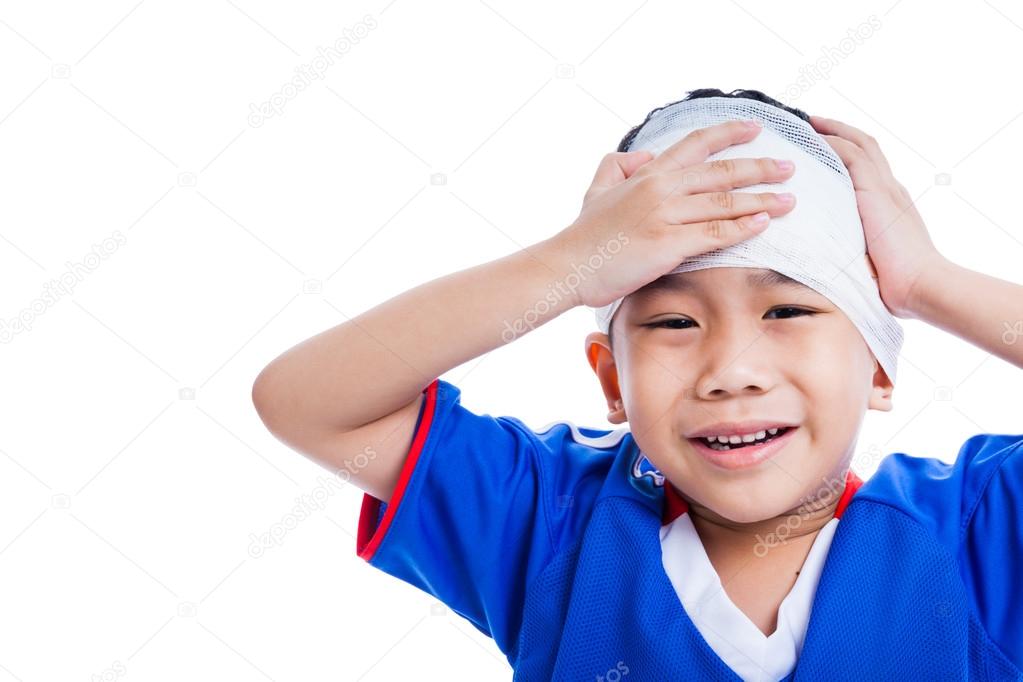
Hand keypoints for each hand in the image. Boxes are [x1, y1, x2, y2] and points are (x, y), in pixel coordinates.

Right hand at [554, 119, 797, 308]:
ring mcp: (665, 215)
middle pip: (721, 172)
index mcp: (647, 174)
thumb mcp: (597, 188)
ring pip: (725, 203)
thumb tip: (645, 154)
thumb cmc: (584, 234)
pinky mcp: (668, 245)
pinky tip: (764, 224)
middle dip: (760, 167)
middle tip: (789, 167)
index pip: (695, 144)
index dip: (728, 132)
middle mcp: (660, 188)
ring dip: (762, 199)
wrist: (568, 265)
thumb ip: (619, 165)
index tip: (755, 127)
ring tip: (789, 199)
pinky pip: (715, 234)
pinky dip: (743, 228)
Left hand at [809, 114, 945, 318]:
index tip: (824, 143)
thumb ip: (854, 247)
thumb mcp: (871, 258)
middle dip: (839, 131)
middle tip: (812, 123)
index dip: (847, 150)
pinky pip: (853, 158)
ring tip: (808, 123)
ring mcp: (886, 189)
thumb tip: (828, 257)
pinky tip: (813, 138)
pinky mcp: (877, 194)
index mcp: (891, 204)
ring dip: (833, 131)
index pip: (869, 166)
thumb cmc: (897, 284)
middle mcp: (891, 190)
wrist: (921, 285)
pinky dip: (833, 144)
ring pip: (860, 145)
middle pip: (866, 147)